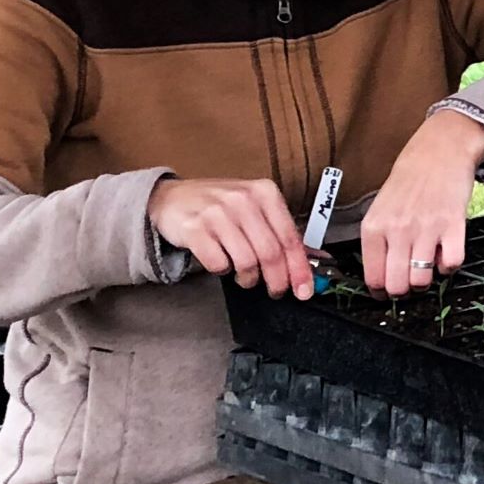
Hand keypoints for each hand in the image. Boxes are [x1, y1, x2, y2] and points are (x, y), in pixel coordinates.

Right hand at [147, 178, 314, 299]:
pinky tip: (222, 263)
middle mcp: (243, 199)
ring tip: (246, 276)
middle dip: (277, 280)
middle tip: (276, 291)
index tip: (304, 290)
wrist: (171, 198)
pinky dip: (223, 271)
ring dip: (249, 278)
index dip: (299, 269)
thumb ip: (280, 232)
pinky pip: (219, 264)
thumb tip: (312, 260)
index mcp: (265, 193)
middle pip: (271, 253)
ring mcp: (217, 213)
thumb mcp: (254, 209)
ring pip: (246, 261)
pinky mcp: (194, 228)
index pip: (290, 237)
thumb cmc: (219, 206)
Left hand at [359, 111, 483, 296]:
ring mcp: (426, 228)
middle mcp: (397, 230)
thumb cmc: (408, 181)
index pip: (373, 278)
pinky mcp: (453, 225)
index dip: (381, 293)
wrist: (438, 152)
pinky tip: (445, 256)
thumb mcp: (380, 208)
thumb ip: (378, 241)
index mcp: (374, 228)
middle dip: (403, 292)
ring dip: (426, 282)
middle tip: (409, 283)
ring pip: (422, 280)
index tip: (387, 293)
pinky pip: (451, 263)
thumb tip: (380, 277)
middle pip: (397, 286)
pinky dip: (449, 267)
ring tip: (427, 269)